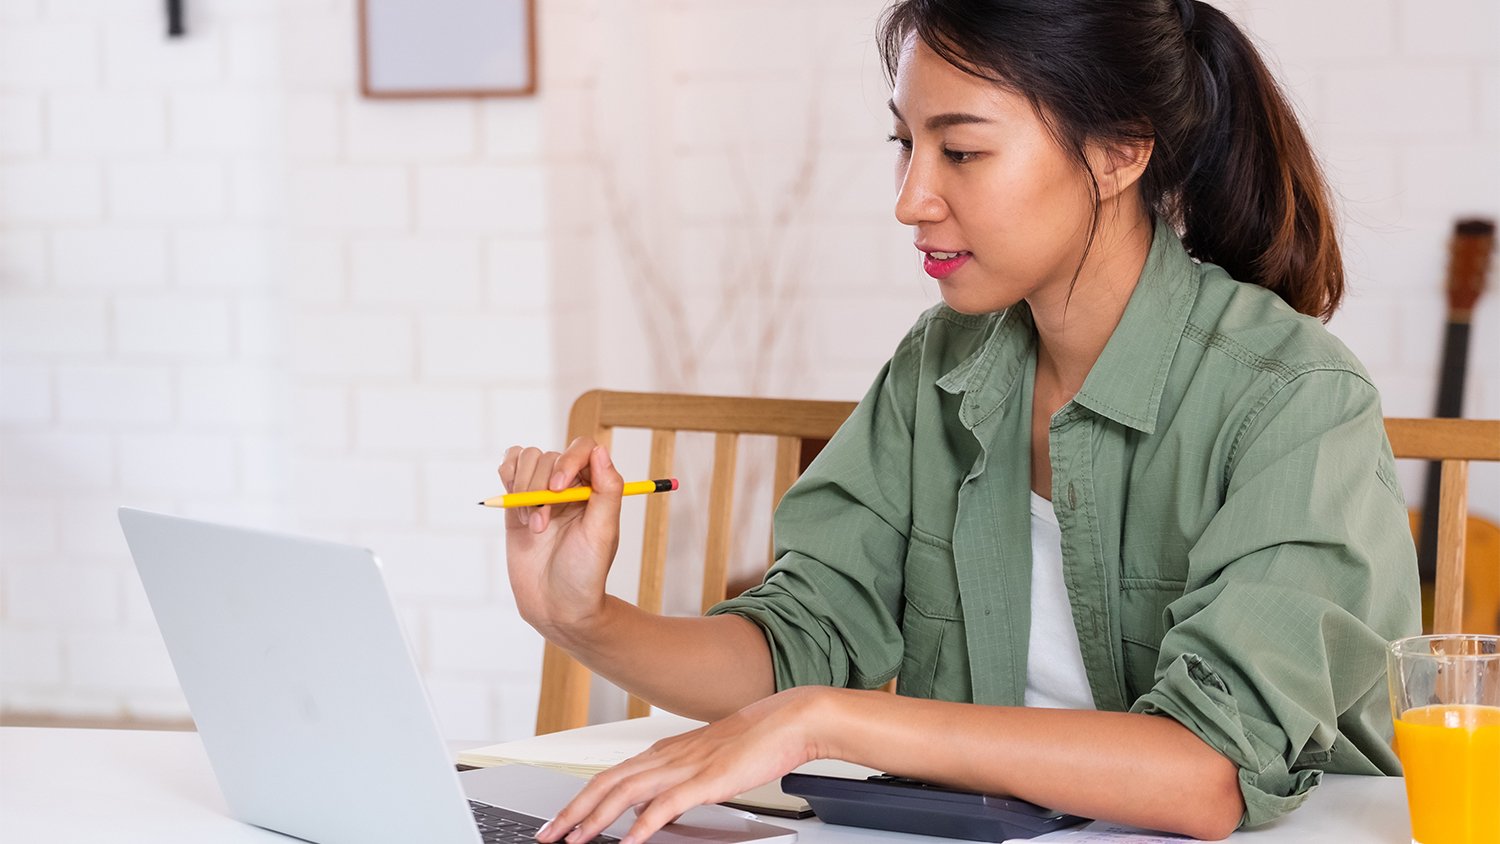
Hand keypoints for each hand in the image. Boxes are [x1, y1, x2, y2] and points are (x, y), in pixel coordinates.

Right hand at [498, 438, 622, 638]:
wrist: (556, 604)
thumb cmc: (585, 572)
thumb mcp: (603, 533)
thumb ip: (607, 490)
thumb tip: (600, 450)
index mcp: (595, 488)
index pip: (582, 449)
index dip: (567, 461)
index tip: (558, 487)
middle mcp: (569, 485)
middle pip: (548, 456)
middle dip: (540, 488)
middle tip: (543, 524)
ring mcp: (542, 492)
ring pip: (526, 459)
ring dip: (523, 490)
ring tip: (533, 525)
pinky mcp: (517, 503)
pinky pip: (508, 469)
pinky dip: (507, 479)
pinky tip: (515, 508)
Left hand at [536, 688, 827, 843]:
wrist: (790, 719)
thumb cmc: (755, 741)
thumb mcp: (703, 764)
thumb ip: (672, 785)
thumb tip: (645, 811)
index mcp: (663, 752)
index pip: (609, 777)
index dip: (579, 800)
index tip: (558, 822)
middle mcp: (666, 757)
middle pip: (606, 784)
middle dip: (572, 812)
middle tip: (548, 835)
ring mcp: (685, 767)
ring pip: (626, 792)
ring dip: (595, 818)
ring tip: (574, 840)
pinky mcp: (707, 779)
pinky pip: (667, 804)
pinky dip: (644, 824)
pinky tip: (630, 841)